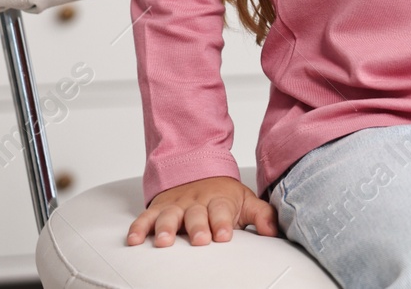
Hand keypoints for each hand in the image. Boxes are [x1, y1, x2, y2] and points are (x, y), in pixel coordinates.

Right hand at [126, 175, 277, 246]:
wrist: (197, 169)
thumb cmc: (223, 195)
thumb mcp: (245, 200)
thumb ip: (261, 215)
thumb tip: (274, 231)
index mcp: (219, 199)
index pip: (222, 210)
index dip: (223, 222)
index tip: (224, 235)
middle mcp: (196, 201)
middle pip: (196, 214)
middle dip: (198, 227)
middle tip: (200, 240)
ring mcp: (176, 205)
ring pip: (169, 216)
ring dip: (166, 228)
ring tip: (164, 242)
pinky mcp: (158, 209)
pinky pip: (145, 217)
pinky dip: (138, 228)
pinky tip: (134, 240)